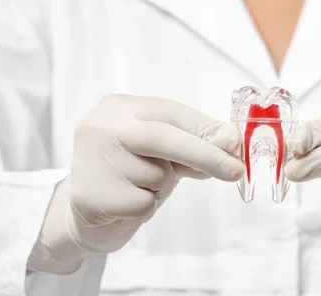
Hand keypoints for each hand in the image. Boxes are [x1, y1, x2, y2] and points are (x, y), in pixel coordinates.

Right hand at [28, 94, 242, 273]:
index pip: (171, 112)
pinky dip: (147, 207)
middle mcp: (101, 126)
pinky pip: (144, 203)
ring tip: (139, 187)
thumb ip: (193, 144)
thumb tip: (230, 142)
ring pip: (156, 174)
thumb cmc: (130, 175)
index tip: (235, 146)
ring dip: (162, 187)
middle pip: (163, 137)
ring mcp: (90, 159)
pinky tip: (126, 204)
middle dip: (204, 154)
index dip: (206, 129)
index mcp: (119, 107)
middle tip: (235, 171)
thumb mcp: (163, 153)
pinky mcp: (89, 194)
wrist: (84, 213)